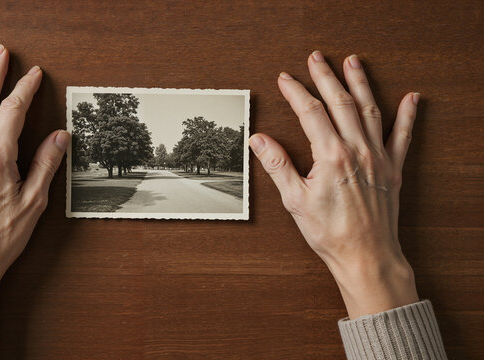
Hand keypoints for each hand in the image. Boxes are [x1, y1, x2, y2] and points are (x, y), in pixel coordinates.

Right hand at [249, 51, 418, 318]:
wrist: (366, 255)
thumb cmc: (331, 233)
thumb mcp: (295, 200)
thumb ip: (277, 166)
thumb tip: (260, 141)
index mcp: (331, 156)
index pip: (310, 113)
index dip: (296, 92)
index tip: (286, 79)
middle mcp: (357, 151)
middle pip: (340, 103)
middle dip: (326, 77)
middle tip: (316, 59)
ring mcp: (378, 157)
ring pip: (369, 110)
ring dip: (360, 84)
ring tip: (353, 63)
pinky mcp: (392, 169)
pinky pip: (402, 136)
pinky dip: (407, 116)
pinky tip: (410, 99)